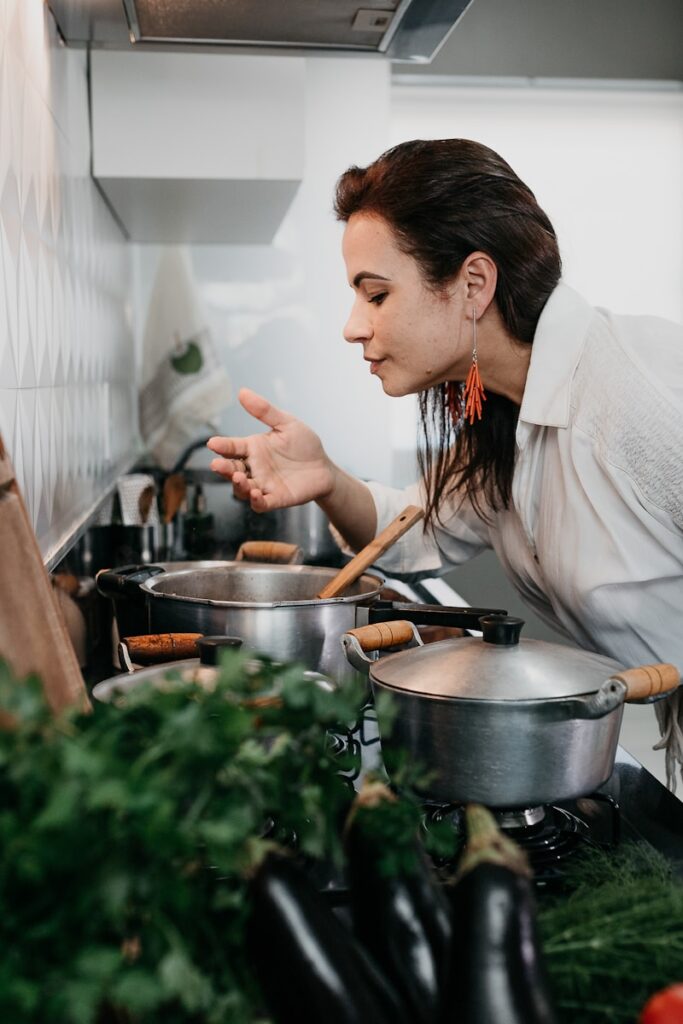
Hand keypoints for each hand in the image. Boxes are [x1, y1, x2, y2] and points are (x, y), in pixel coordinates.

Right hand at [207, 388, 335, 511]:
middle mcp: (254, 468)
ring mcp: (263, 485)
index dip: (222, 446)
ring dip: (237, 485)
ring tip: (238, 477)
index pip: (232, 447)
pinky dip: (256, 501)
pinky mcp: (276, 499)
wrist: (324, 468)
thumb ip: (265, 411)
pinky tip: (256, 493)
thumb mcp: (287, 423)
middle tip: (217, 464)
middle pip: (232, 469)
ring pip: (242, 488)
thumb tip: (242, 392)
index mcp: (254, 448)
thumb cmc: (304, 445)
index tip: (213, 443)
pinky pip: (261, 504)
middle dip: (223, 468)